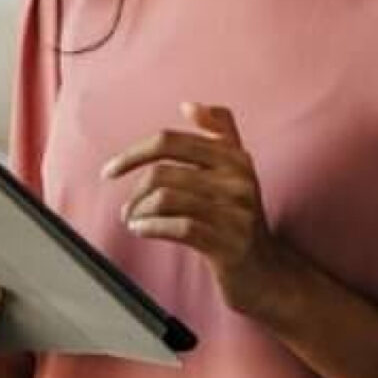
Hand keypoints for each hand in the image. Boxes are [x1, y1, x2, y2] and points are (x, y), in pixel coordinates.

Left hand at [100, 102, 285, 318]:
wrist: (267, 271)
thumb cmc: (240, 219)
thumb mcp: (237, 172)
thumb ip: (220, 133)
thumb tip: (189, 105)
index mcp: (235, 157)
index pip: (171, 141)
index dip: (134, 153)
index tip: (111, 171)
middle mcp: (239, 180)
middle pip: (163, 172)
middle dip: (135, 192)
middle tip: (127, 209)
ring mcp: (236, 212)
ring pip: (166, 199)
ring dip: (139, 212)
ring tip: (134, 222)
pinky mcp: (230, 243)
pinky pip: (179, 227)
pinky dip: (151, 228)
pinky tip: (142, 232)